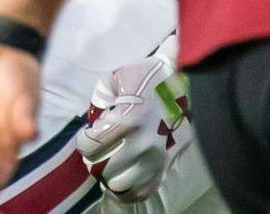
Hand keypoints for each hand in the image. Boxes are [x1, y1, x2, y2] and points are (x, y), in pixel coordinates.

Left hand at [76, 55, 191, 204]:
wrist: (186, 84)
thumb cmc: (147, 78)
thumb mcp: (117, 78)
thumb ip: (99, 98)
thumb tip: (92, 121)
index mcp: (129, 119)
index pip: (91, 147)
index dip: (83, 142)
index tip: (86, 136)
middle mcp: (144, 144)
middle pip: (102, 169)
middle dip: (93, 160)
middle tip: (95, 151)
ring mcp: (157, 159)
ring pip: (120, 185)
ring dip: (108, 176)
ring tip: (107, 164)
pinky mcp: (166, 167)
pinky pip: (141, 192)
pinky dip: (126, 190)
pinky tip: (120, 177)